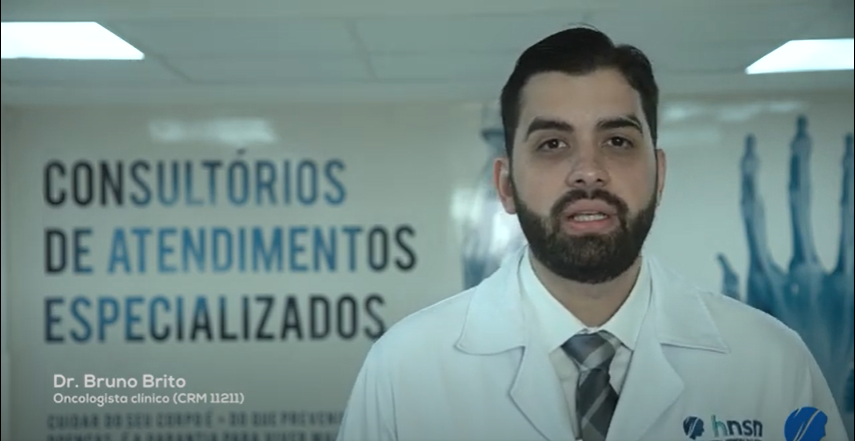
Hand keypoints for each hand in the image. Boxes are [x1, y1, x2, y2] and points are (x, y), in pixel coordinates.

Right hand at [717, 116, 853, 418]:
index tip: (755, 153)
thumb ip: (738, 285)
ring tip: (845, 147)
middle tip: (800, 134)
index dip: (755, 181)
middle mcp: (798, 269)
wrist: (818, 383)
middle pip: (795, 205)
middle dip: (797, 166)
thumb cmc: (783, 352)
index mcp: (766, 275)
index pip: (755, 216)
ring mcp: (829, 276)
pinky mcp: (851, 286)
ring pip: (836, 216)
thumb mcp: (749, 320)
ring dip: (840, 178)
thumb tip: (726, 259)